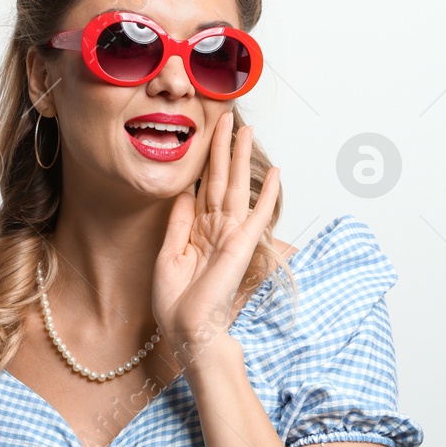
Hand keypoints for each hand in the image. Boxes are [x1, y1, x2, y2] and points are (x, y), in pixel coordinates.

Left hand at [154, 111, 280, 356]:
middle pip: (219, 178)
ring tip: (244, 128)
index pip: (200, 188)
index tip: (204, 134)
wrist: (187, 330)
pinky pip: (258, 213)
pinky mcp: (242, 244)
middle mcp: (216, 228)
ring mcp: (231, 234)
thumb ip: (178, 223)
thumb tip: (183, 191)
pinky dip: (269, 193)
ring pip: (236, 186)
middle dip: (221, 147)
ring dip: (240, 157)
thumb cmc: (176, 303)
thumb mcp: (168, 255)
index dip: (202, 162)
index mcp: (196, 231)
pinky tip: (277, 172)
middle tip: (226, 116)